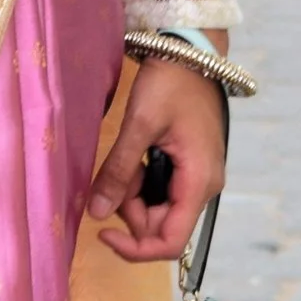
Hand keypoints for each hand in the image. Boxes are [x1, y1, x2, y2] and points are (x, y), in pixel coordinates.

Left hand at [86, 39, 231, 263]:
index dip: (135, 248)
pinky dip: (140, 181)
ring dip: (132, 193)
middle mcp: (204, 186)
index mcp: (199, 182)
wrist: (190, 52)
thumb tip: (96, 214)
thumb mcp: (139, 126)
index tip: (103, 231)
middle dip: (129, 210)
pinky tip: (135, 154)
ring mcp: (198, 177)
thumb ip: (118, 172)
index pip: (171, 242)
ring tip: (126, 155)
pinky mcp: (189, 167)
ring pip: (158, 208)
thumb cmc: (170, 83)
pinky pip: (161, 190)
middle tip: (111, 176)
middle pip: (161, 226)